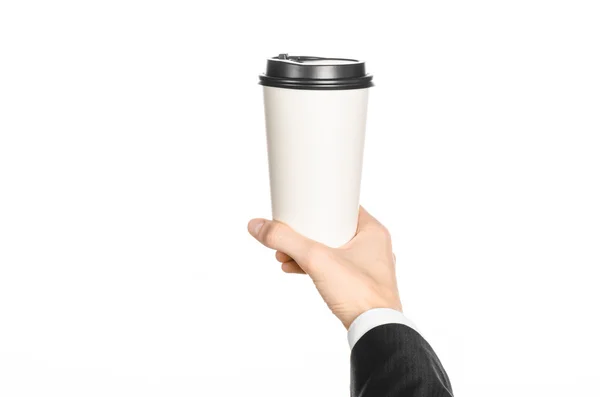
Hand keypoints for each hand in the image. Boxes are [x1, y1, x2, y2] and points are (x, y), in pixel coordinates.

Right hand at [247, 207, 401, 328]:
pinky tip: (295, 269)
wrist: (375, 330)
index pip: (343, 206)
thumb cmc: (358, 292)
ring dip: (307, 251)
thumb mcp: (316, 259)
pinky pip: (334, 268)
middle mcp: (374, 246)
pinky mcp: (360, 284)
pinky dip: (315, 267)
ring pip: (332, 249)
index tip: (299, 207)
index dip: (319, 206)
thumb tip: (258, 225)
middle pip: (333, 228)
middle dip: (306, 233)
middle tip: (286, 235)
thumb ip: (286, 240)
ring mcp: (368, 267)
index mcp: (372, 231)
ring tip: (284, 255)